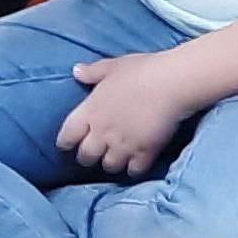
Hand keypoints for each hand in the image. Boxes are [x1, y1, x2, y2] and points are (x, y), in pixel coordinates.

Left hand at [61, 49, 191, 173]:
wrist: (171, 82)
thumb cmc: (141, 70)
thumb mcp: (113, 66)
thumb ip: (93, 72)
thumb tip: (76, 71)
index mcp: (90, 110)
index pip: (67, 136)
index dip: (66, 142)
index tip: (69, 143)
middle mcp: (102, 132)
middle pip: (86, 157)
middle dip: (89, 156)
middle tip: (96, 152)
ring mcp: (123, 145)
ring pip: (109, 166)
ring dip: (112, 162)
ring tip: (118, 156)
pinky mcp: (144, 152)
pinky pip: (133, 170)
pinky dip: (134, 168)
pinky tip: (138, 161)